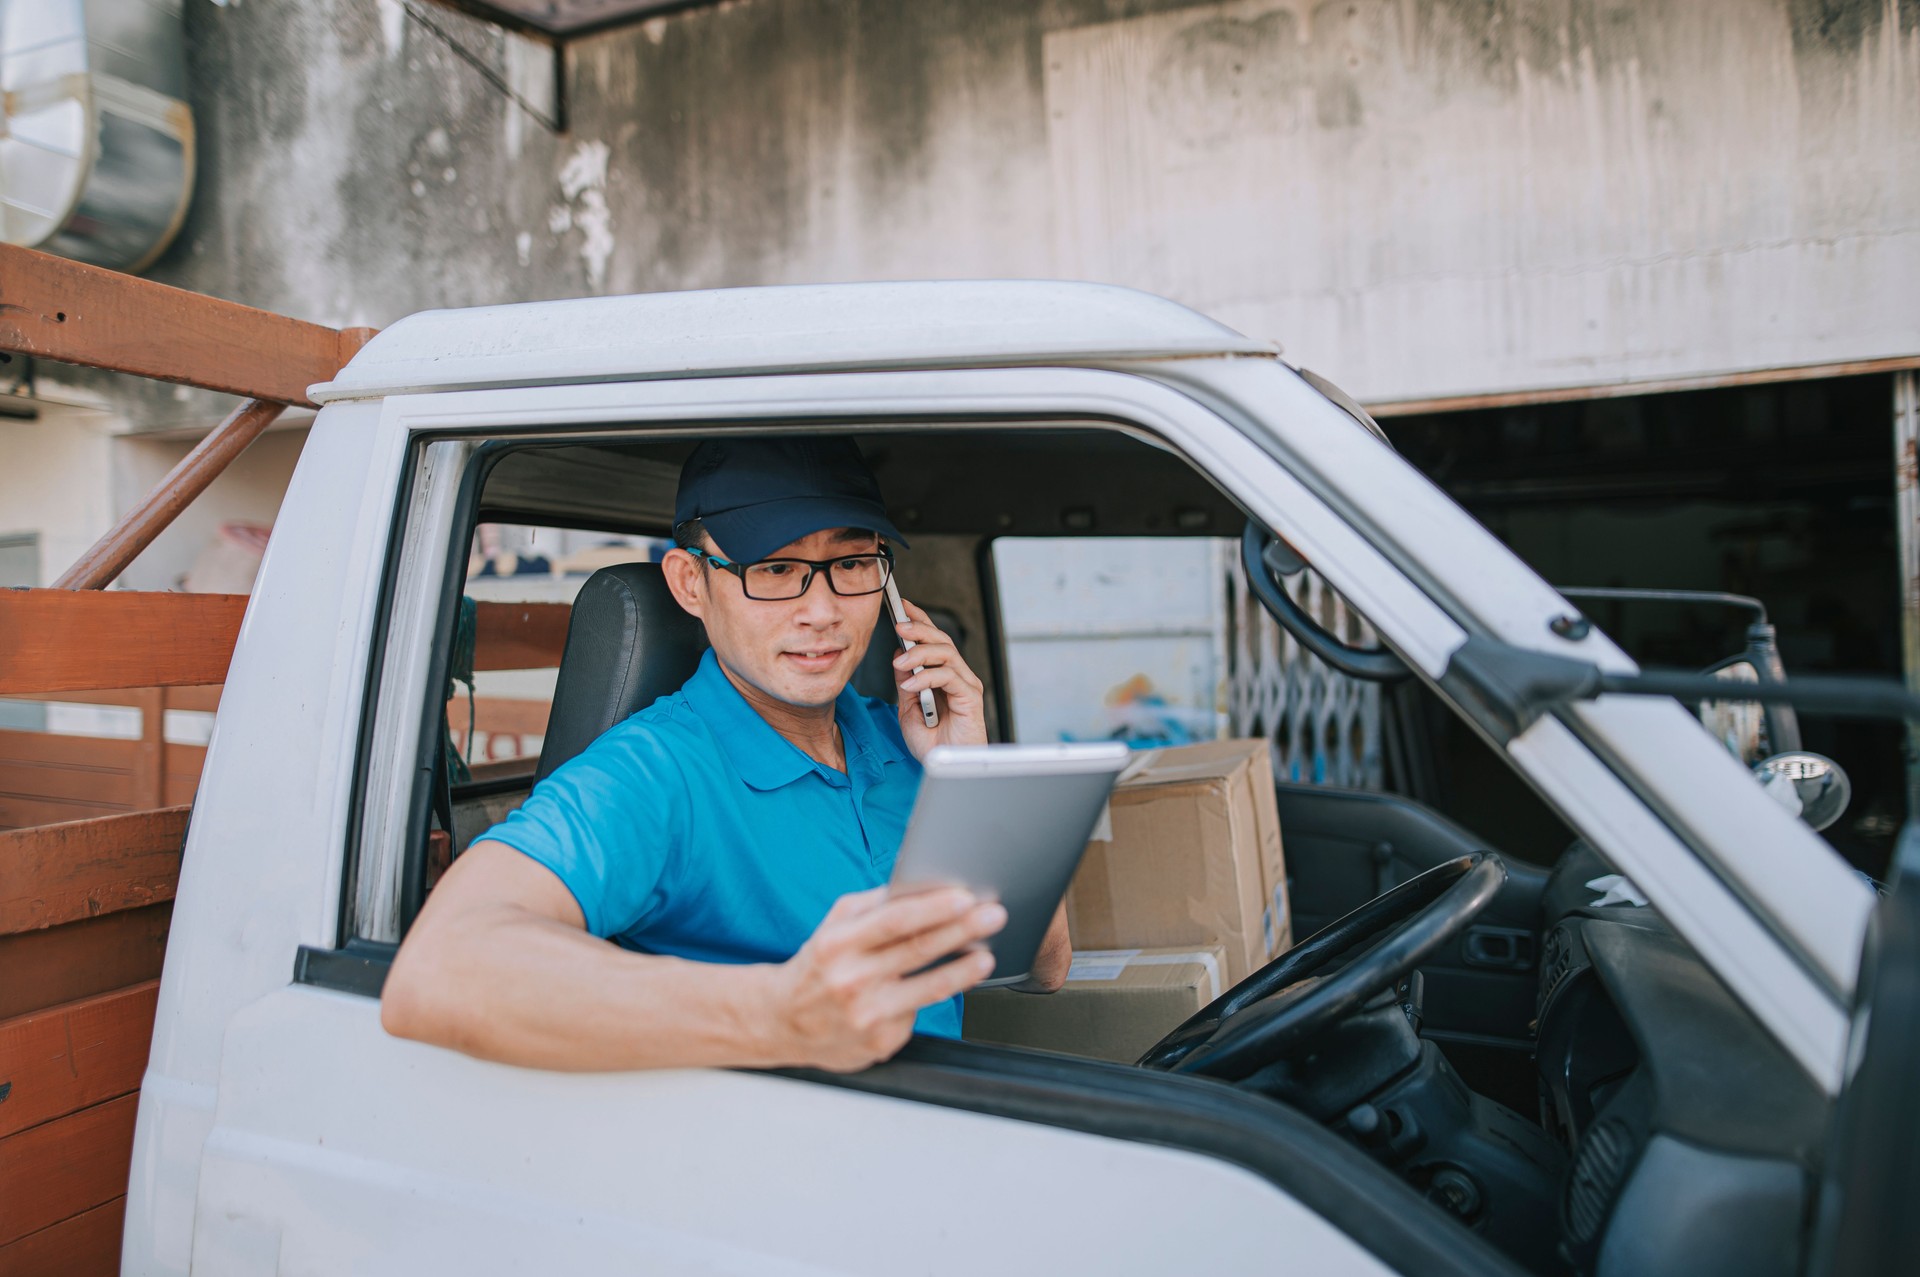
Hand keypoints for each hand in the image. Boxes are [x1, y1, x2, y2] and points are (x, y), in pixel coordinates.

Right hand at [769, 886, 1004, 1071]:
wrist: (784, 1021)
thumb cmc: (818, 965)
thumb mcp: (834, 926)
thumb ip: (873, 907)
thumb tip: (921, 888)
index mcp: (839, 944)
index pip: (894, 920)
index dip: (933, 908)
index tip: (964, 897)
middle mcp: (851, 980)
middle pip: (918, 950)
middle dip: (963, 930)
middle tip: (993, 915)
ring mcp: (867, 1014)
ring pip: (929, 988)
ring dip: (965, 969)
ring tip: (986, 954)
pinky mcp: (880, 1041)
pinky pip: (918, 1013)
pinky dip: (937, 995)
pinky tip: (951, 983)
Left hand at [891, 599, 988, 757]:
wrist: (944, 768)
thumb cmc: (931, 743)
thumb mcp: (908, 709)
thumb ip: (906, 683)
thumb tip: (900, 656)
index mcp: (943, 676)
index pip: (933, 640)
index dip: (920, 621)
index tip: (902, 606)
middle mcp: (957, 676)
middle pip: (941, 640)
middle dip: (919, 629)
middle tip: (899, 625)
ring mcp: (965, 685)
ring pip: (946, 653)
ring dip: (919, 653)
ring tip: (899, 662)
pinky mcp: (970, 697)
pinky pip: (948, 677)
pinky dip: (927, 676)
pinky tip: (911, 683)